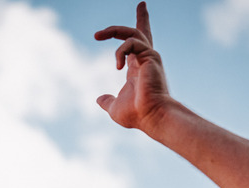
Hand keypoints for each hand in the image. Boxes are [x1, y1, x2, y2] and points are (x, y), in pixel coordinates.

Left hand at [94, 2, 171, 129]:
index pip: (135, 44)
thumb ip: (108, 102)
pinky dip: (121, 51)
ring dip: (113, 30)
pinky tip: (118, 66)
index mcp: (137, 68)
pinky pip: (131, 43)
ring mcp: (149, 57)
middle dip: (125, 23)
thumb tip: (99, 99)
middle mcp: (144, 60)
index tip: (141, 7)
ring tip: (97, 35)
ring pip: (132, 32)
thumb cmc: (137, 115)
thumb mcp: (115, 108)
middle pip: (139, 31)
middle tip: (99, 32)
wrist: (151, 116)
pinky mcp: (150, 56)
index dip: (138, 25)